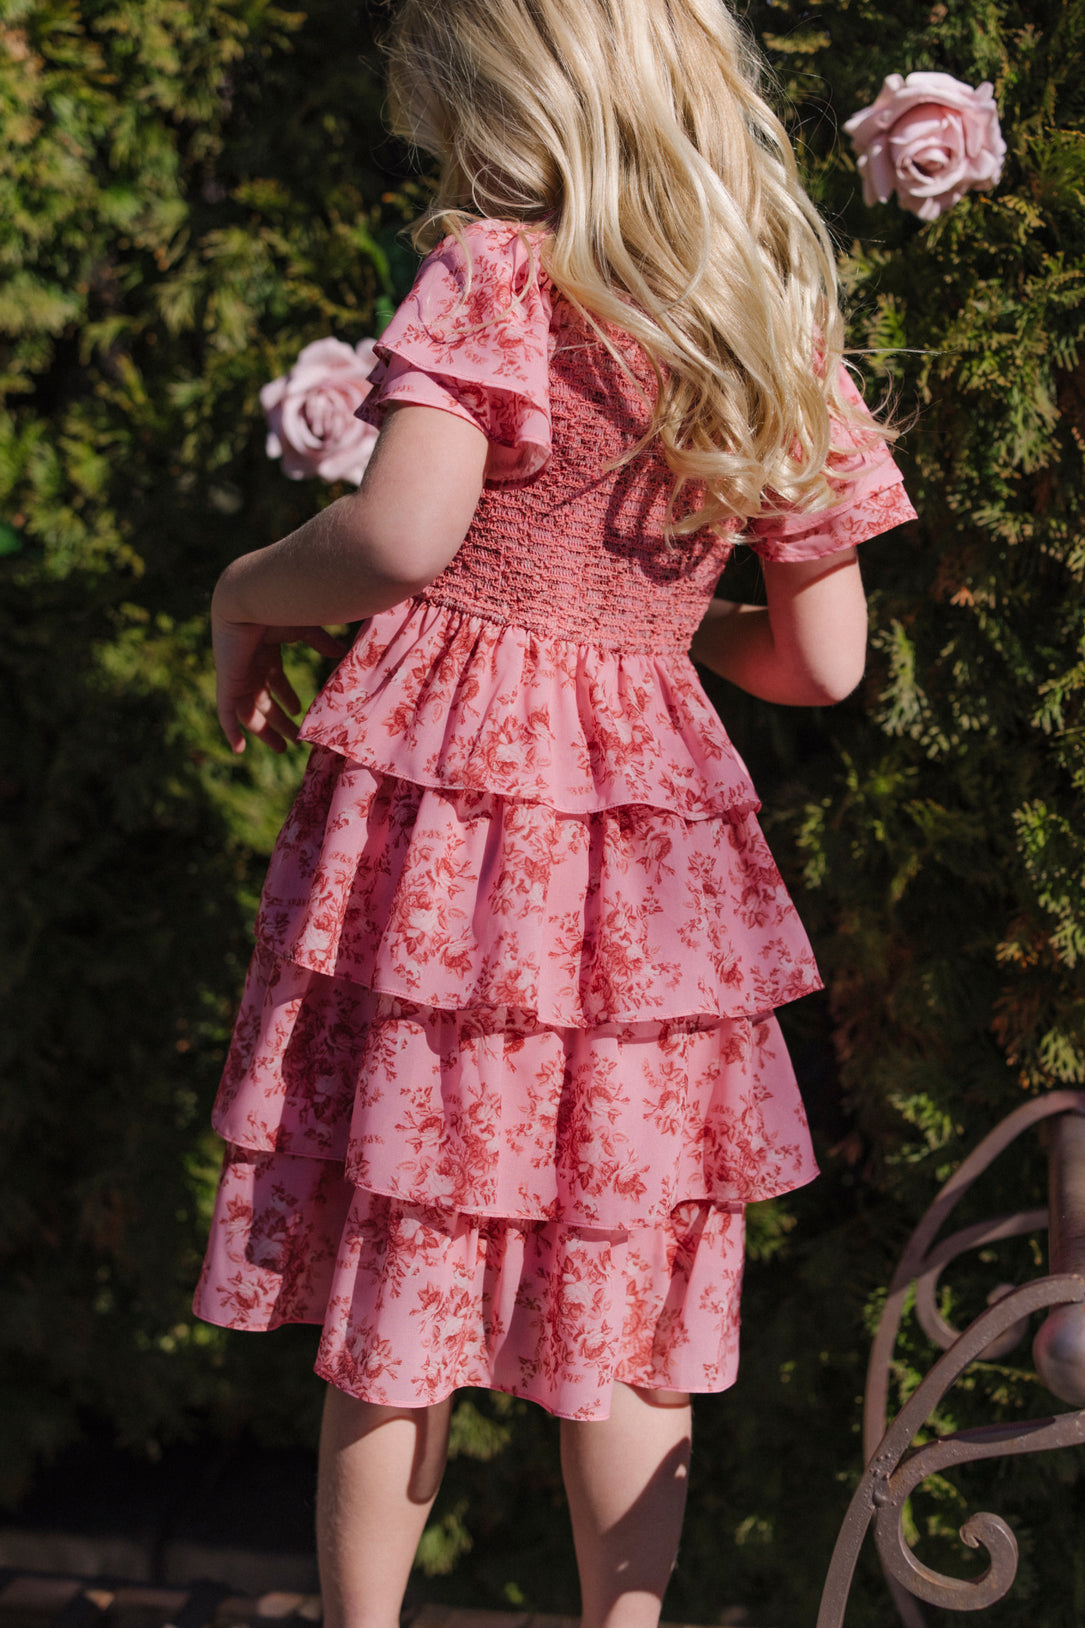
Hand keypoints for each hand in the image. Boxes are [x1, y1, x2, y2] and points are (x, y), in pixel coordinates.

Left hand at [212, 608, 349, 753]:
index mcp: (265, 651)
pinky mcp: (227, 683)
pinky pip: (226, 713)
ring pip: (248, 711)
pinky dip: (231, 731)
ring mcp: (237, 675)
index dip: (286, 698)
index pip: (274, 681)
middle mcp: (250, 665)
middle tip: (295, 738)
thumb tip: (341, 652)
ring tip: (282, 747)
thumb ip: (321, 641)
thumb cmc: (279, 607)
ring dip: (264, 730)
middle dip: (278, 720)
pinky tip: (238, 749)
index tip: (299, 713)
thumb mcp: (305, 628)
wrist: (250, 598)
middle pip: (263, 700)